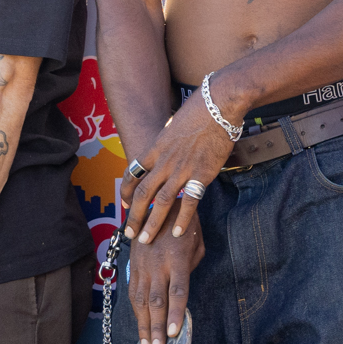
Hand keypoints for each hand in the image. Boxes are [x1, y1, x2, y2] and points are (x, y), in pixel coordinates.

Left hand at [123, 96, 238, 248]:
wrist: (218, 103)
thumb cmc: (199, 109)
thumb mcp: (174, 125)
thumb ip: (168, 141)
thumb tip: (166, 146)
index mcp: (155, 148)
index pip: (132, 173)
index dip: (125, 191)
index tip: (124, 204)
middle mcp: (164, 161)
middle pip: (142, 193)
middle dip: (132, 216)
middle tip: (128, 233)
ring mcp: (182, 169)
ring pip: (161, 202)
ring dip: (151, 224)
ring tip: (145, 240)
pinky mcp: (202, 174)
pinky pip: (189, 202)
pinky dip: (182, 219)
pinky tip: (177, 232)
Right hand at [124, 213, 204, 343]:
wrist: (158, 203)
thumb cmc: (184, 226)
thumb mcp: (197, 244)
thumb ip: (191, 268)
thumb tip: (183, 291)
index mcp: (178, 259)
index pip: (178, 291)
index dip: (175, 313)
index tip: (174, 333)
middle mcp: (158, 265)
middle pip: (157, 301)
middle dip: (156, 328)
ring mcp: (143, 267)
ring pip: (142, 301)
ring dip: (144, 325)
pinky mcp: (133, 266)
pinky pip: (133, 293)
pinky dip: (137, 312)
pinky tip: (140, 327)